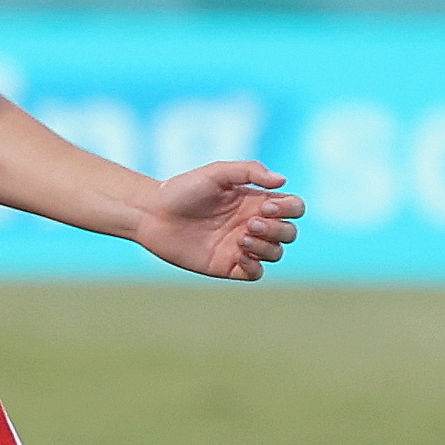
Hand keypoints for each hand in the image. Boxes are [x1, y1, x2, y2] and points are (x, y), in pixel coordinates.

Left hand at [133, 161, 303, 280]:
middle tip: (249, 224)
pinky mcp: (227, 264)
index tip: (267, 205)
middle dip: (278, 229)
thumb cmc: (181, 190)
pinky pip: (256, 273)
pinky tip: (239, 256)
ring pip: (276, 253)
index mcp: (254, 201)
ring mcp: (240, 245)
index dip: (290, 208)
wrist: (151, 214)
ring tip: (241, 238)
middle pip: (289, 232)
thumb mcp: (215, 173)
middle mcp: (251, 223)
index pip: (293, 207)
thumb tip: (282, 180)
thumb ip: (249, 171)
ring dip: (267, 247)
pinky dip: (255, 267)